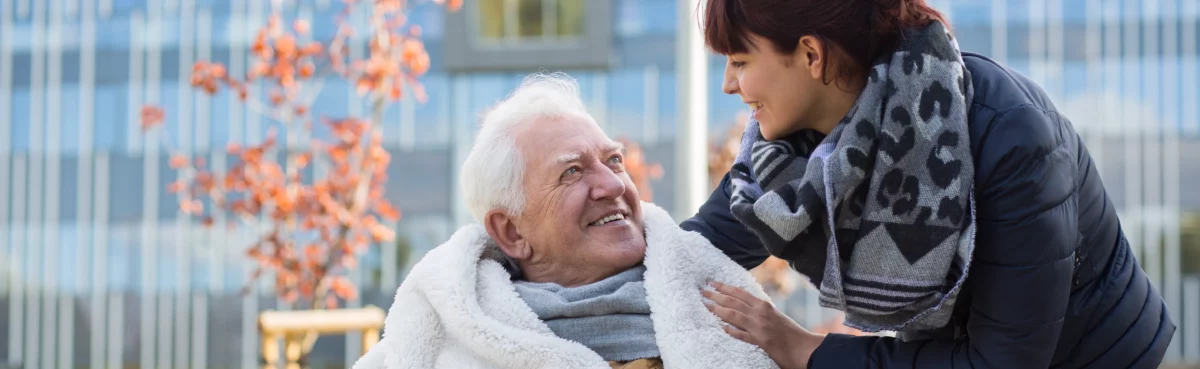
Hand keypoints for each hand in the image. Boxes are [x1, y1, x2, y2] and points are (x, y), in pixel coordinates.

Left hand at [703, 281, 825, 368]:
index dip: (724, 287)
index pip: (740, 293)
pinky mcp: (760, 341)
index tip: (712, 283)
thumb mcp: (775, 316)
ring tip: (705, 305)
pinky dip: (730, 330)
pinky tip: (720, 327)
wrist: (805, 347)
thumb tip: (744, 307)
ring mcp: (759, 327)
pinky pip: (741, 334)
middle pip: (733, 301)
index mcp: (764, 306)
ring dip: (717, 309)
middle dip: (715, 295)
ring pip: (733, 314)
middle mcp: (760, 313)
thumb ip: (760, 311)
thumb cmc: (791, 333)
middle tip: (702, 291)